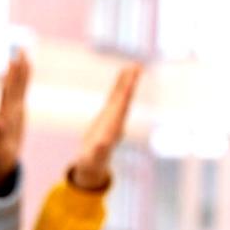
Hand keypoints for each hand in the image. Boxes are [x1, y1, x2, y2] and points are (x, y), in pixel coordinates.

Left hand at [0, 51, 29, 187]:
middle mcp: (9, 106)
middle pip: (14, 83)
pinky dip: (26, 78)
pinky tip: (27, 66)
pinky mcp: (19, 108)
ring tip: (24, 54)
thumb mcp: (0, 143)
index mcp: (6, 112)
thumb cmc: (2, 151)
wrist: (4, 155)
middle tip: (21, 50)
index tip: (14, 63)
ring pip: (19, 84)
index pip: (9, 91)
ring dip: (21, 70)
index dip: (12, 77)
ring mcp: (14, 106)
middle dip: (17, 67)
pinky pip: (23, 90)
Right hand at [71, 63, 141, 190]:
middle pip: (125, 99)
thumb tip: (102, 144)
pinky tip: (124, 74)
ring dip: (127, 81)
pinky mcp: (109, 113)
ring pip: (122, 95)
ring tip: (134, 66)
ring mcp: (114, 115)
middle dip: (130, 83)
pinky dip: (119, 85)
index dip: (125, 95)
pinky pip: (115, 96)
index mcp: (115, 127)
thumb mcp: (93, 157)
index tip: (131, 83)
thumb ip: (98, 150)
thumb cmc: (92, 161)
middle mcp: (118, 120)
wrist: (93, 163)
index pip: (121, 108)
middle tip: (137, 67)